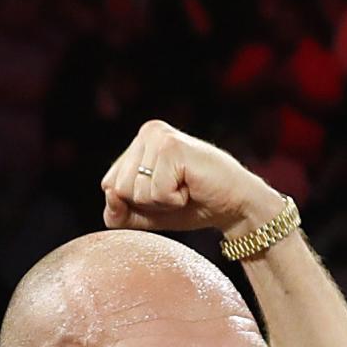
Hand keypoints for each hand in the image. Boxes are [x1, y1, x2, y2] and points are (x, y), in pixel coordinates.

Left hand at [99, 118, 285, 237]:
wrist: (237, 206)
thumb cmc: (194, 206)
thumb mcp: (147, 214)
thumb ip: (118, 212)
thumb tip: (109, 194)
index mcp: (138, 143)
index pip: (109, 185)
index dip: (136, 203)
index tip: (167, 194)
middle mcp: (147, 132)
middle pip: (118, 188)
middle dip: (148, 202)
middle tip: (179, 192)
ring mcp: (159, 136)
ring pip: (134, 191)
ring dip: (162, 202)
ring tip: (186, 188)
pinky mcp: (172, 147)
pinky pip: (155, 192)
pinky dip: (174, 200)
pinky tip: (192, 187)